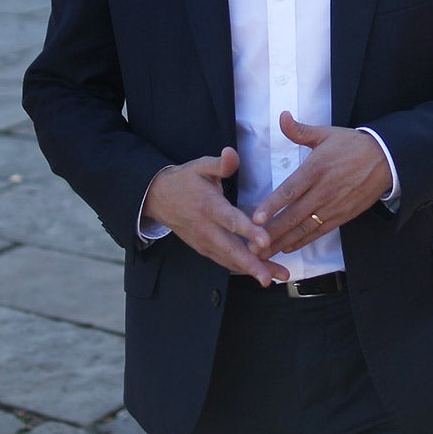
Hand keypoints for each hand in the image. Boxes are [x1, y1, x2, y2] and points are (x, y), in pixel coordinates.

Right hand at [144, 147, 282, 285]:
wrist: (158, 197)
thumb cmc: (185, 180)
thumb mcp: (200, 166)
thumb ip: (220, 163)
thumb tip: (231, 154)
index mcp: (209, 206)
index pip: (231, 220)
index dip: (248, 231)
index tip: (265, 242)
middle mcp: (206, 228)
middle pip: (230, 249)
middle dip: (251, 264)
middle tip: (269, 277)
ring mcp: (204, 242)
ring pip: (229, 260)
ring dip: (251, 271)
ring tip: (274, 279)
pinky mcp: (204, 249)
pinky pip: (224, 261)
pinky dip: (242, 269)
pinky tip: (262, 274)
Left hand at [251, 113, 392, 256]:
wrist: (386, 159)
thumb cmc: (353, 145)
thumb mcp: (327, 134)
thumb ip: (300, 130)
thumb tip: (282, 116)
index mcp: (315, 169)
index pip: (289, 191)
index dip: (272, 206)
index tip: (255, 219)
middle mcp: (323, 191)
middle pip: (293, 215)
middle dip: (271, 232)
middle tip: (252, 245)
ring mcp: (333, 206)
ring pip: (304, 228)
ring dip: (283, 242)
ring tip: (263, 254)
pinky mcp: (342, 216)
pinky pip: (319, 231)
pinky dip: (302, 241)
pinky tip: (287, 248)